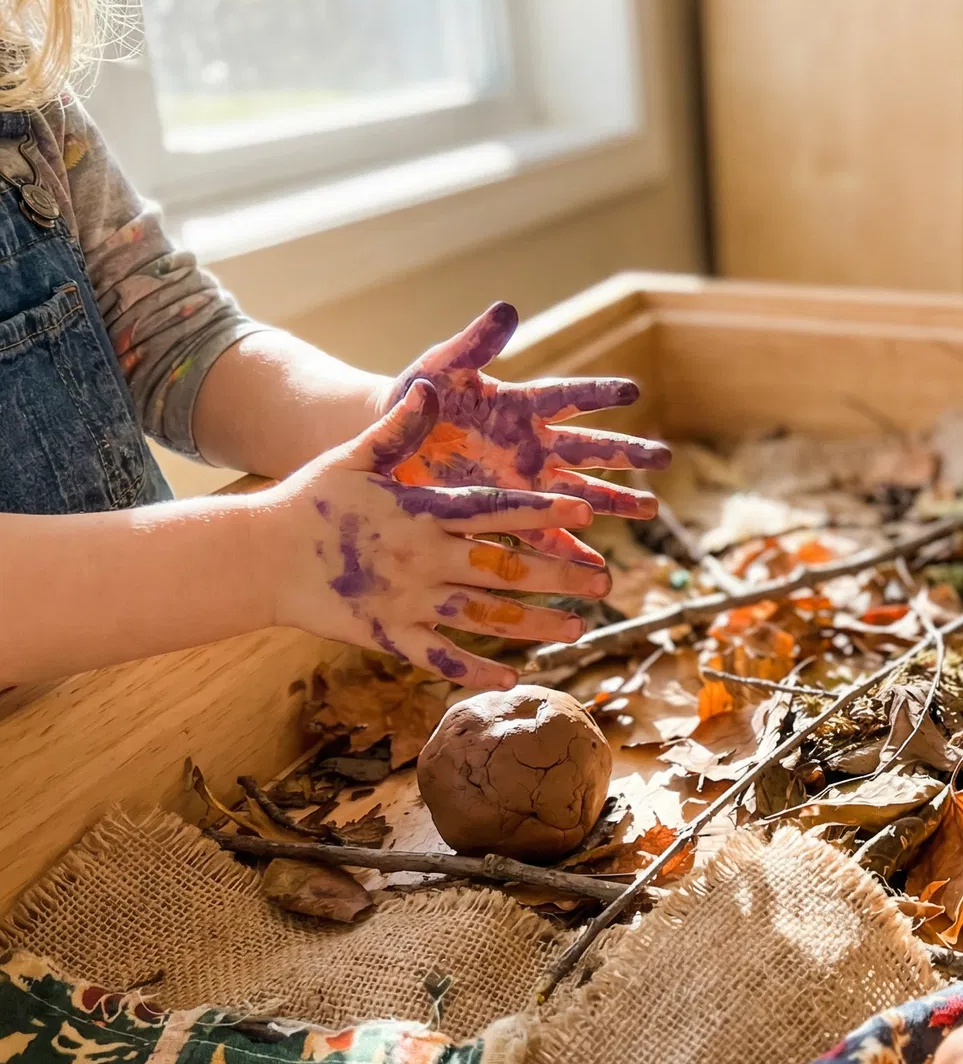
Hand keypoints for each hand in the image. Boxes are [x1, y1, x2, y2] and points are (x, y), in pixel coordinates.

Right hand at [260, 381, 613, 688]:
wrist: (256, 556)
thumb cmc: (308, 501)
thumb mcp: (354, 457)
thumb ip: (399, 427)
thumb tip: (430, 385)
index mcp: (420, 512)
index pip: (493, 510)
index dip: (540, 511)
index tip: (582, 512)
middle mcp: (422, 558)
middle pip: (503, 568)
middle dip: (558, 575)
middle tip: (605, 582)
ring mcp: (407, 601)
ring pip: (485, 617)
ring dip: (536, 625)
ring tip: (580, 628)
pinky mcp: (388, 635)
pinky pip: (441, 658)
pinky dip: (477, 670)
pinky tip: (515, 678)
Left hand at [382, 302, 669, 561]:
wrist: (389, 440)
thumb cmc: (415, 397)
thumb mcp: (441, 366)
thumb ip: (475, 343)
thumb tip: (507, 309)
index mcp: (521, 405)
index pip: (568, 396)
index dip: (598, 393)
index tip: (632, 392)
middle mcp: (533, 444)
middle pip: (589, 448)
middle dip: (627, 453)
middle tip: (664, 457)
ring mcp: (525, 481)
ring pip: (581, 492)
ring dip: (615, 501)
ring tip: (651, 508)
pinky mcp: (510, 512)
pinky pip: (546, 535)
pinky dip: (571, 552)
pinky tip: (596, 570)